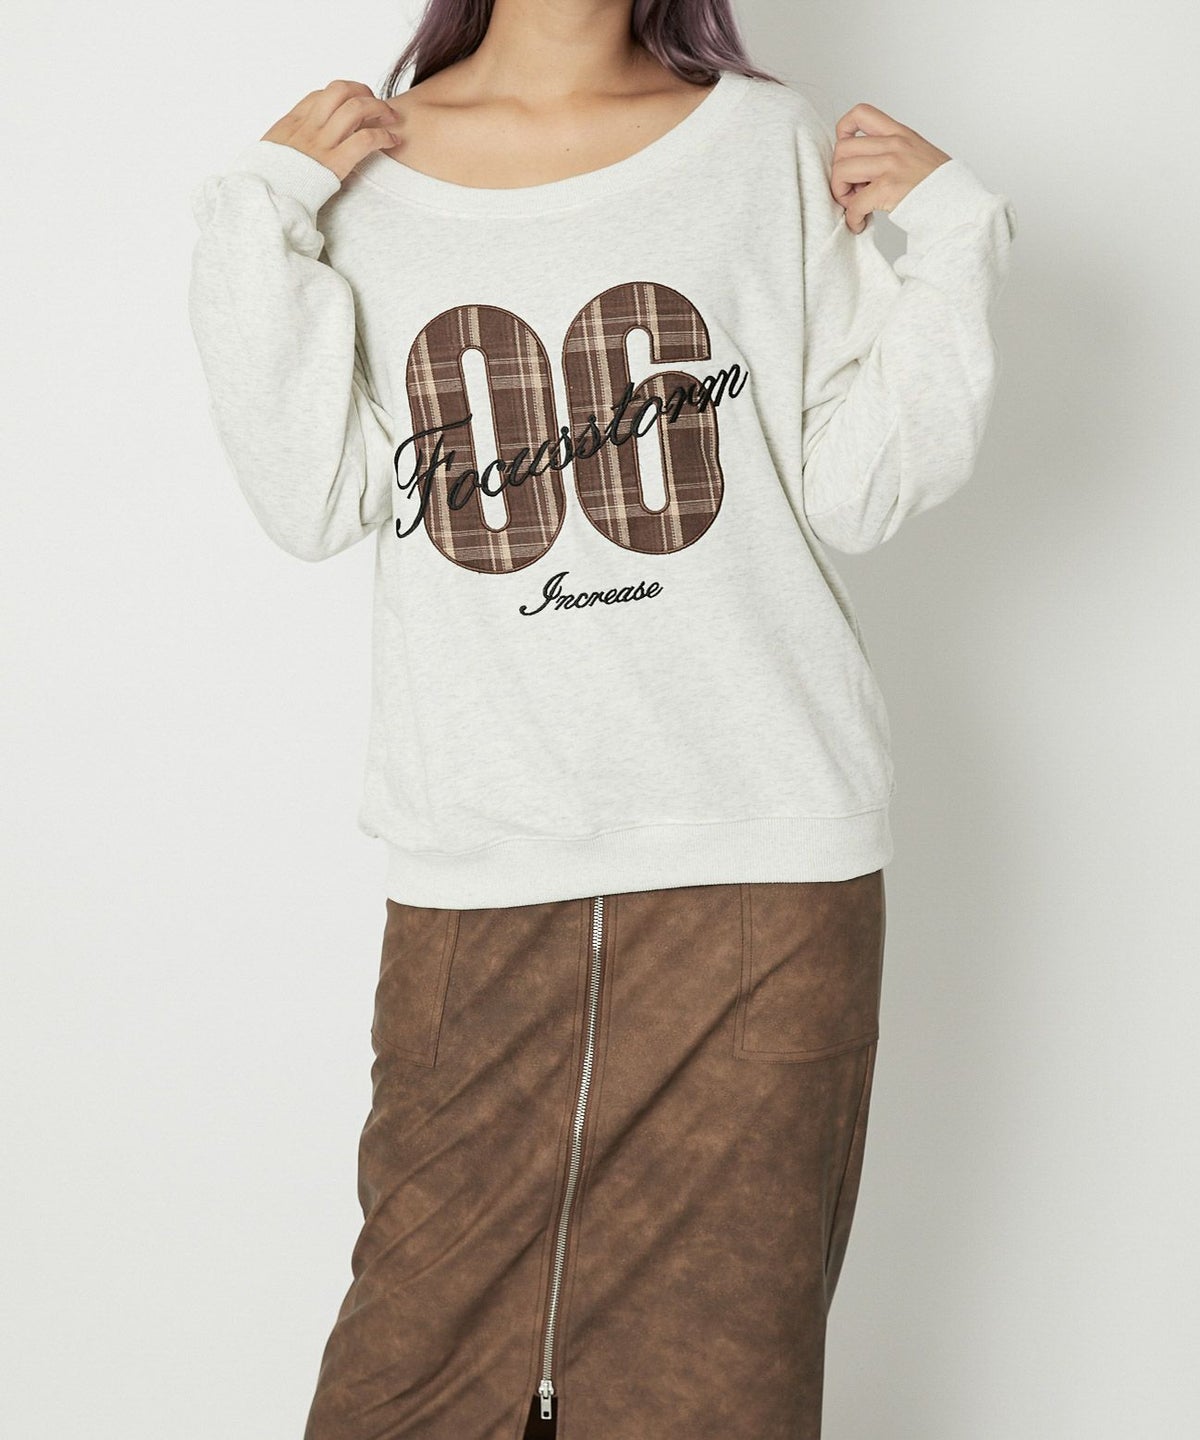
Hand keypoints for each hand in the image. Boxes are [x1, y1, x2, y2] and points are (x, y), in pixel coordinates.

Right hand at [261, 79, 404, 181]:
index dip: (343, 95)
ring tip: (392, 118)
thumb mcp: (271, 153)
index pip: (321, 95)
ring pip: (356, 108)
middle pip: (341, 91)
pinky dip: (384, 136)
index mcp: (291, 123)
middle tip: (377, 105)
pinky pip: (365, 139)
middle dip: (364, 92)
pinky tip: (392, 141)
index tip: (355, 104)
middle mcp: (308, 127)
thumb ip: (286, 143)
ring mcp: (322, 144)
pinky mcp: (336, 163)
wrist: (265, 199)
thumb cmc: (269, 182)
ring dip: (380, 108)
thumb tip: (294, 146)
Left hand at [831, 102, 951, 233]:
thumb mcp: (916, 153)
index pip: (861, 113)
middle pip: (842, 148)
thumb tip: (862, 164)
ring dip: (841, 194)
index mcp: (899, 133)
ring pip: (842, 171)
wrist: (959, 201)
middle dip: (839, 172)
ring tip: (854, 205)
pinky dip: (852, 217)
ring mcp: (890, 165)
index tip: (845, 153)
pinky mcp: (888, 188)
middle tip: (851, 190)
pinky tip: (860, 223)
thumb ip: (890, 151)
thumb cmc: (938, 184)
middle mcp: (894, 144)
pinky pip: (854, 203)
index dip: (843, 131)